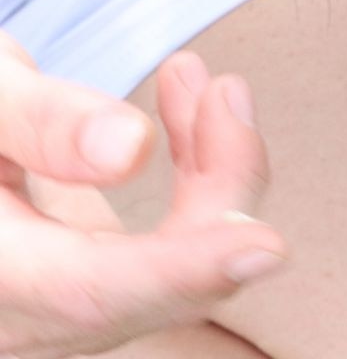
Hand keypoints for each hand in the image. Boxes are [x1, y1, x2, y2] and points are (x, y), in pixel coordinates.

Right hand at [0, 35, 285, 357]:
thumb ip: (42, 122)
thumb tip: (131, 150)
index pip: (90, 293)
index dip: (185, 271)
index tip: (267, 247)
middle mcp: (14, 314)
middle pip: (145, 286)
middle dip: (216, 188)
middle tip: (225, 93)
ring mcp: (48, 308)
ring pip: (163, 269)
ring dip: (210, 174)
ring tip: (213, 88)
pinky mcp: (77, 281)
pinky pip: (154, 251)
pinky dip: (192, 180)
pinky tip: (196, 110)